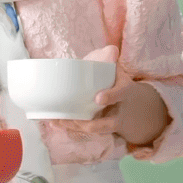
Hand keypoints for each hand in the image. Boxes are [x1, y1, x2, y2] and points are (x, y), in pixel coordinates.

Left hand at [47, 46, 170, 146]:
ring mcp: (110, 121)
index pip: (121, 93)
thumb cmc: (116, 81)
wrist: (128, 104)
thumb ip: (109, 57)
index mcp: (125, 90)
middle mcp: (119, 110)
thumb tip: (111, 50)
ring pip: (95, 129)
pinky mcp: (99, 127)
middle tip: (70, 118)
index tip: (98, 99)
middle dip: (89, 124)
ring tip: (57, 121)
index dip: (111, 96)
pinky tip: (54, 123)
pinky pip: (86, 131)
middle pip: (108, 123)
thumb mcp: (116, 68)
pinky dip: (70, 128)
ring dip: (75, 127)